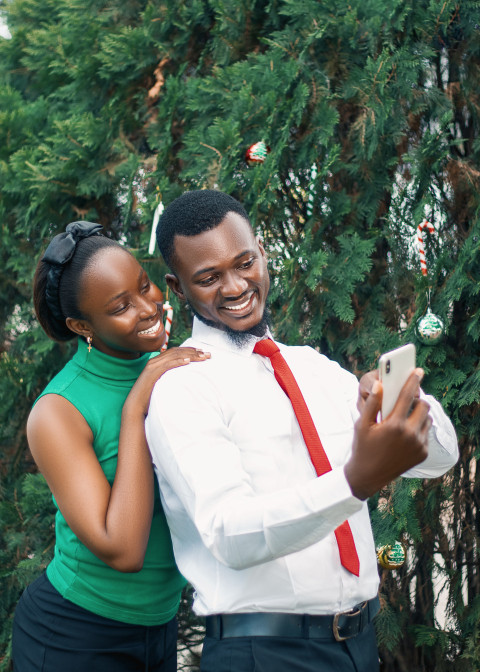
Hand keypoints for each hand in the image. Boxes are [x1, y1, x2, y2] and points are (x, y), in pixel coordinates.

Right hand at [125, 347, 209, 416]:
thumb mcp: (162, 384)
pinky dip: (178, 361)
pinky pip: (167, 364)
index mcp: (157, 362)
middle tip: (207, 354)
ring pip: (174, 356)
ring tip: (202, 356)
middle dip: (193, 351)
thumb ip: (170, 378)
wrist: (135, 405)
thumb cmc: (149, 397)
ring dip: (189, 355)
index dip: (189, 350)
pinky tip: (188, 361)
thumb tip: (183, 379)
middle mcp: (154, 361)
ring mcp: (152, 366)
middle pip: (177, 351)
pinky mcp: (152, 372)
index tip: (202, 351)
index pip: (175, 352)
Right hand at [345, 368, 431, 499]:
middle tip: (408, 400)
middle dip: (417, 400)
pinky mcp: (423, 453)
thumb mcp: (362, 424)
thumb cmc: (362, 447)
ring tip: (406, 416)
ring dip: (419, 414)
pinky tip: (405, 432)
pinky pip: (426, 433)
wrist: (368, 476)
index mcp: (394, 425)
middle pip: (424, 406)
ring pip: (427, 419)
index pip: (407, 396)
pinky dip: (418, 428)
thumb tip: (380, 384)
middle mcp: (409, 434)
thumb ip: (372, 403)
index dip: (413, 380)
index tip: (418, 371)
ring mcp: (418, 445)